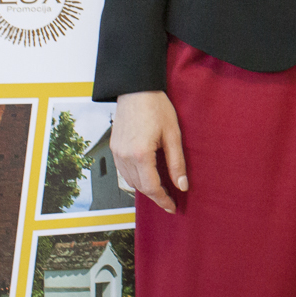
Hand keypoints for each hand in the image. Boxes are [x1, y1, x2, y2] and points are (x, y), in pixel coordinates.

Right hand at [111, 91, 187, 214]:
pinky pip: (123, 171)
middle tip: (169, 200)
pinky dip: (134, 177)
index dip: (163, 200)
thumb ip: (177, 162)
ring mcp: (116, 152)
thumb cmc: (156, 107)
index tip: (172, 207)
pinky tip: (146, 175)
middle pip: (140, 187)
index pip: (152, 187)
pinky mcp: (113, 147)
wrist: (136, 89)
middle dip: (155, 196)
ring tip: (160, 189)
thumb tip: (182, 185)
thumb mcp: (173, 135)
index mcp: (141, 154)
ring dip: (144, 188)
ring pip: (130, 181)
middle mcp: (125, 156)